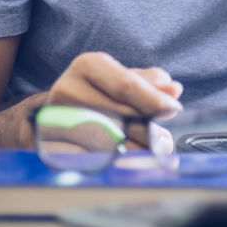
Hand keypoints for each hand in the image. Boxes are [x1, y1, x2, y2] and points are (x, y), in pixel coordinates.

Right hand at [43, 52, 182, 148]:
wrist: (52, 115)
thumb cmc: (96, 92)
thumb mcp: (119, 77)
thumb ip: (148, 82)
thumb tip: (173, 89)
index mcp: (87, 65)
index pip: (127, 85)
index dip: (154, 100)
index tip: (173, 109)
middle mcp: (68, 90)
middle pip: (121, 115)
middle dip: (150, 128)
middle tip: (164, 139)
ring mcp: (57, 120)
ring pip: (111, 142)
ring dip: (138, 148)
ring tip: (149, 150)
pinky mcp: (54, 147)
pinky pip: (95, 160)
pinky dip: (118, 162)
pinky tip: (130, 160)